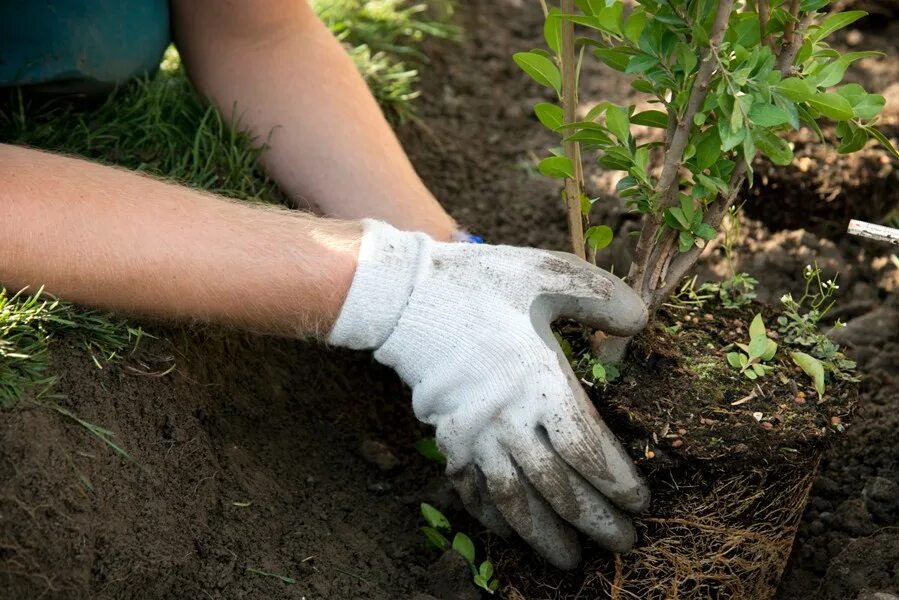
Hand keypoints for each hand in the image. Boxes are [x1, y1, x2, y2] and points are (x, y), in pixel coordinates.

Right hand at [329, 221, 648, 568]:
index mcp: (539, 383)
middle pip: (557, 488)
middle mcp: (508, 419)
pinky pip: (471, 488)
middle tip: (622, 545)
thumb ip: (603, 299)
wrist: (406, 295)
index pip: (588, 451)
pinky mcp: (446, 437)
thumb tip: (639, 329)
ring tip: (568, 560)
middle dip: (592, 521)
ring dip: (543, 534)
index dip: (617, 484)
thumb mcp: (550, 274)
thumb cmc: (482, 284)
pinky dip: (491, 516)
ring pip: (514, 500)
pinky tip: (508, 533)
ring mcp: (473, 434)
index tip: (641, 504)